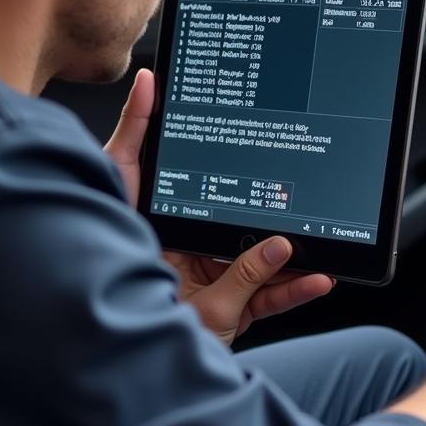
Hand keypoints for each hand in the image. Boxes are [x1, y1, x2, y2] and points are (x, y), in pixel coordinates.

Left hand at [105, 69, 333, 343]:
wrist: (110, 343)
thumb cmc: (101, 260)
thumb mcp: (123, 180)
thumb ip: (138, 133)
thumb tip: (150, 82)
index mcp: (177, 219)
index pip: (218, 184)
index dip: (246, 167)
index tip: (270, 147)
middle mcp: (197, 251)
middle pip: (250, 227)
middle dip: (286, 217)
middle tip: (311, 196)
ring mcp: (215, 284)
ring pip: (267, 264)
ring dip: (299, 255)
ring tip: (323, 239)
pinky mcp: (229, 314)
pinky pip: (268, 300)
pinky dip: (295, 288)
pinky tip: (319, 277)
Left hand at [165, 241, 333, 344]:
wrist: (179, 390)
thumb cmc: (173, 348)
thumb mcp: (215, 307)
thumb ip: (248, 275)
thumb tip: (275, 248)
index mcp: (178, 257)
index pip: (220, 234)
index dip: (252, 229)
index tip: (282, 233)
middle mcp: (198, 269)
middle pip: (246, 254)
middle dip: (280, 256)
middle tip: (308, 251)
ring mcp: (220, 289)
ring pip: (262, 277)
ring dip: (293, 277)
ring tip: (319, 273)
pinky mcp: (237, 307)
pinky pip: (266, 296)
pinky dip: (289, 294)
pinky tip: (312, 285)